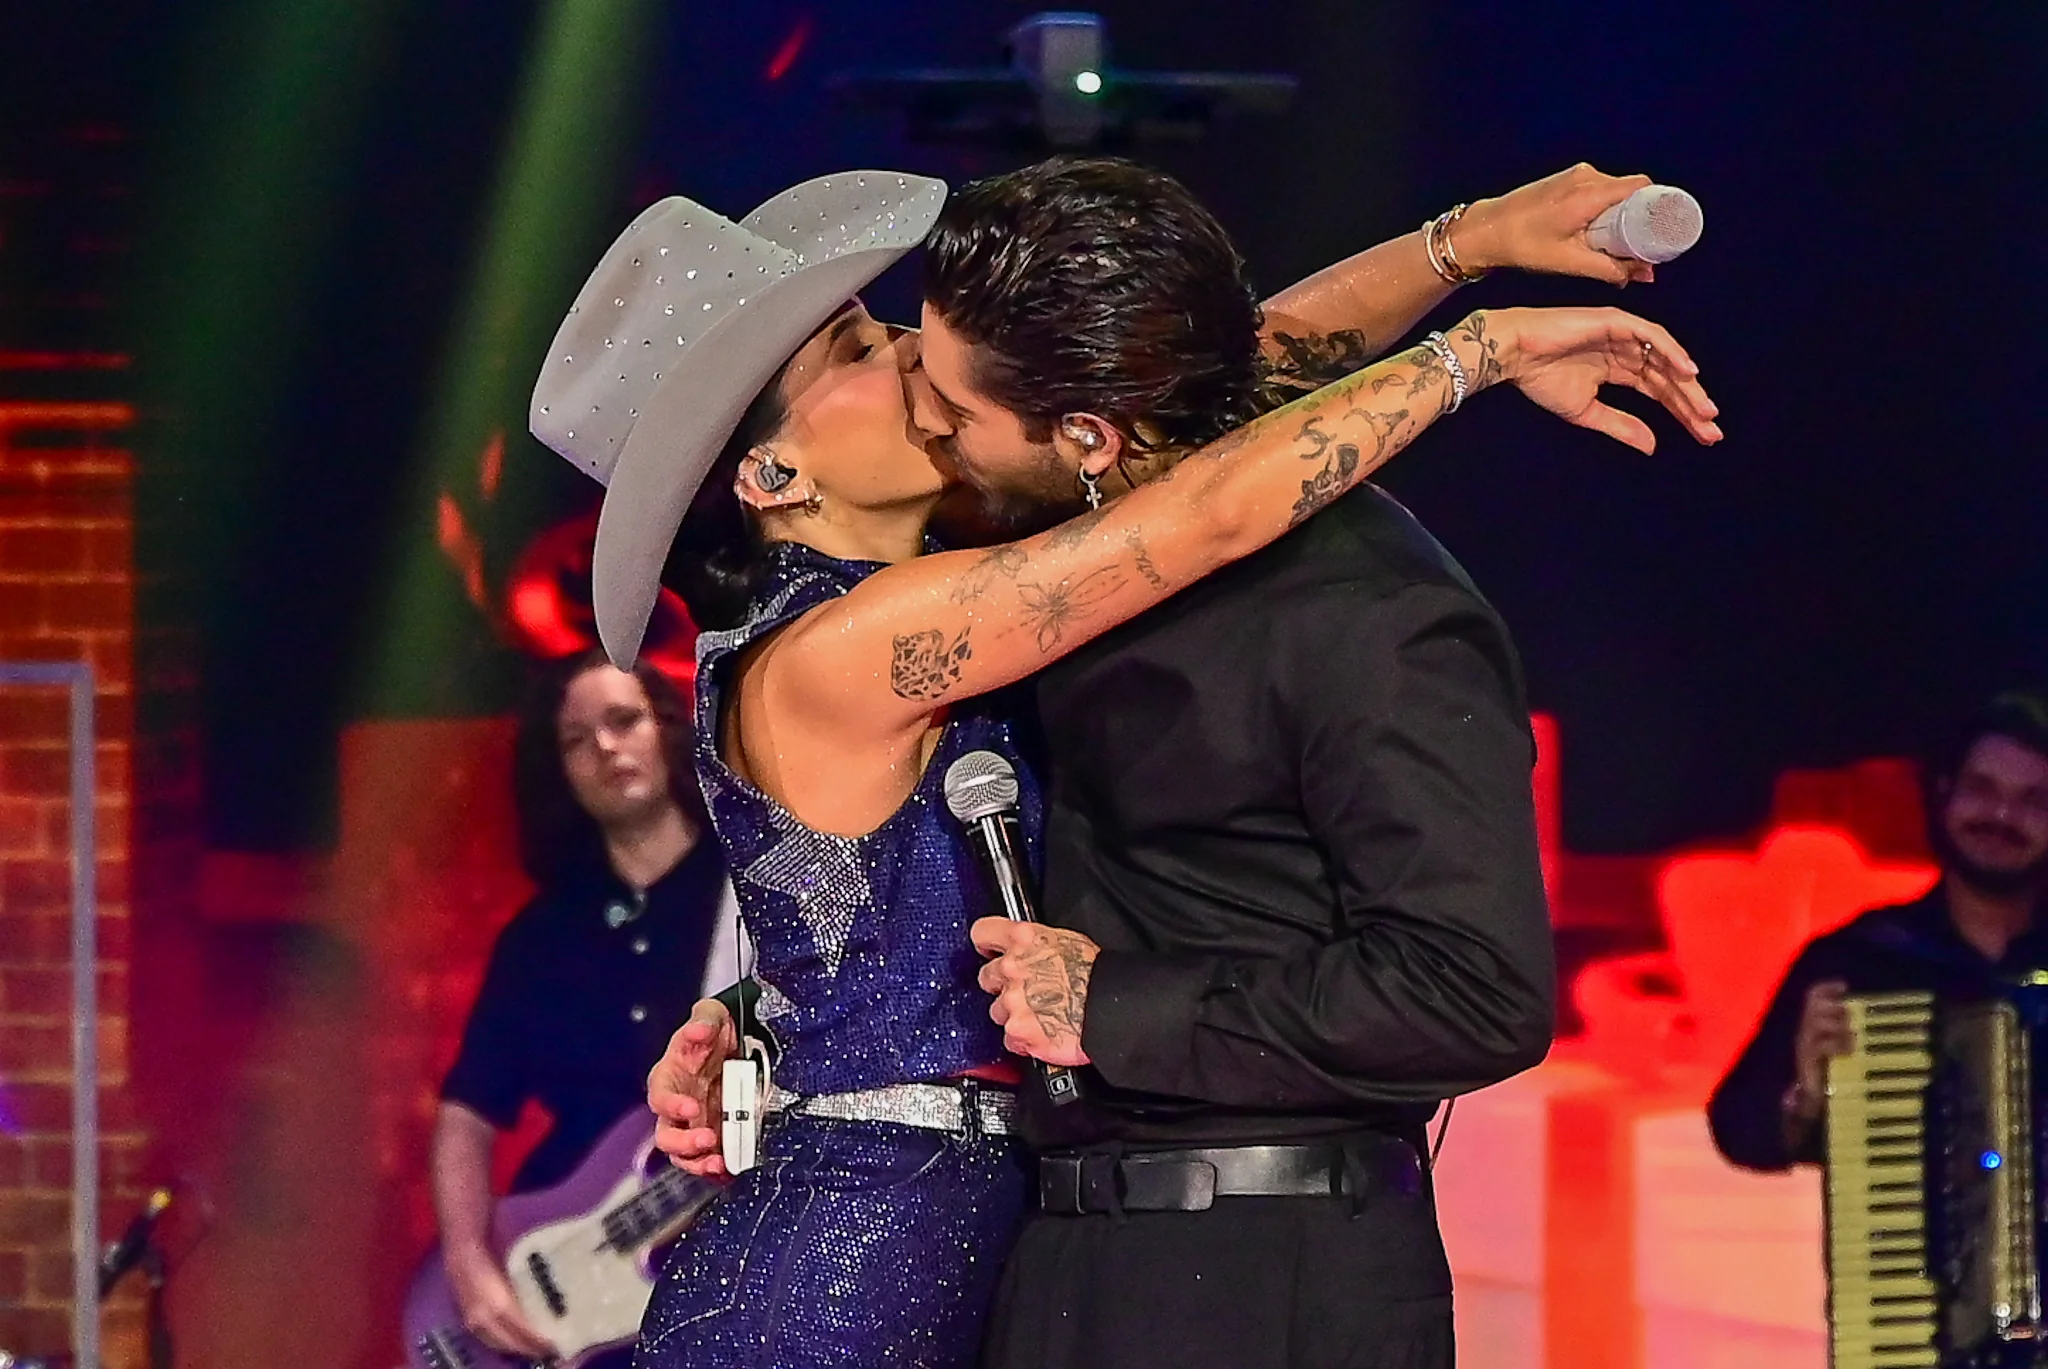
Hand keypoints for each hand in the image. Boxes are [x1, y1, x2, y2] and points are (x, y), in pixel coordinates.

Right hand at [446, 1246, 557, 1359]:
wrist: (461, 1253)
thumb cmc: (493, 1256)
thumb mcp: (515, 1272)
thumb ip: (527, 1291)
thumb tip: (547, 1306)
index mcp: (499, 1304)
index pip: (522, 1329)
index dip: (537, 1340)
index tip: (555, 1345)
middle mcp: (485, 1318)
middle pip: (510, 1342)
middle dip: (529, 1349)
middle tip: (549, 1351)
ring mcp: (474, 1323)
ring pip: (498, 1345)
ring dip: (516, 1349)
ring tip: (534, 1349)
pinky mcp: (468, 1323)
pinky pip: (488, 1340)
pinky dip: (503, 1345)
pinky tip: (514, 1343)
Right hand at [647, 998, 738, 1180]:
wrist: (736, 1042)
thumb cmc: (713, 1031)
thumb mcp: (709, 1016)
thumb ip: (704, 1021)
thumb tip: (700, 1029)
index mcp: (669, 1078)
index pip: (660, 1097)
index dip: (671, 1106)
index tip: (691, 1108)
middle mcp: (676, 1107)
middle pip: (666, 1136)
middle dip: (684, 1143)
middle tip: (708, 1139)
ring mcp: (693, 1126)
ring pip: (683, 1156)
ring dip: (699, 1163)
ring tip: (720, 1163)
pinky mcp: (712, 1138)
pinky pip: (707, 1161)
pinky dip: (717, 1172)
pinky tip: (731, 1171)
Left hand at [971, 918, 1098, 1067]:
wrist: (1110, 1009)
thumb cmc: (1096, 975)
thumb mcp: (1066, 941)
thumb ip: (1037, 945)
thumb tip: (1029, 950)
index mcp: (1024, 939)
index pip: (983, 932)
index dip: (986, 944)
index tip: (990, 951)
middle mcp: (1012, 968)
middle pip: (987, 976)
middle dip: (1002, 985)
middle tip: (1025, 990)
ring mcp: (1013, 1001)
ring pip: (997, 1010)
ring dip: (1014, 1014)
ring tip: (1041, 1014)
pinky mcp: (1018, 1031)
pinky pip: (1010, 1038)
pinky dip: (1024, 1039)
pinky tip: (1043, 1032)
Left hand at [1457, 163, 1658, 285]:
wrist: (1485, 230)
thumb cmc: (1521, 244)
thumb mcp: (1570, 262)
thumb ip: (1610, 269)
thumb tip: (1644, 275)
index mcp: (1589, 193)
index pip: (1642, 187)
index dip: (1659, 205)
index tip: (1665, 228)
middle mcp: (1585, 177)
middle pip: (1631, 190)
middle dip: (1641, 217)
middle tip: (1642, 245)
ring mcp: (1574, 175)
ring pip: (1614, 191)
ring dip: (1620, 215)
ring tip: (1616, 244)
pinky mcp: (1565, 180)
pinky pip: (1598, 191)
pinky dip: (1604, 210)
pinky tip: (1597, 233)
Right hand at [1462, 306, 1722, 452]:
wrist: (1513, 354)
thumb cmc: (1540, 378)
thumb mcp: (1586, 411)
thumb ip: (1620, 425)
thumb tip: (1652, 447)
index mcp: (1619, 369)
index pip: (1659, 392)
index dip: (1681, 413)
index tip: (1703, 435)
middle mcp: (1627, 351)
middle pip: (1668, 378)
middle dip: (1691, 404)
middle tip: (1711, 429)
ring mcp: (1624, 335)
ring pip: (1665, 359)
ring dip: (1686, 384)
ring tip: (1704, 409)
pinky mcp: (1616, 321)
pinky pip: (1652, 336)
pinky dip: (1671, 352)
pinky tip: (1687, 372)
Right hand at [1791, 979, 1853, 1115]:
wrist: (1814, 1096)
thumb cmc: (1833, 1070)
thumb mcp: (1841, 1047)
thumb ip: (1850, 1033)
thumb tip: (1872, 1022)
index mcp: (1813, 1024)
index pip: (1813, 996)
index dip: (1827, 988)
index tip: (1844, 986)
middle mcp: (1806, 1030)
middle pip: (1813, 1005)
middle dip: (1833, 1007)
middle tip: (1848, 1017)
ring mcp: (1804, 1044)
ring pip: (1815, 1021)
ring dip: (1836, 1025)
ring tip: (1851, 1035)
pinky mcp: (1807, 1059)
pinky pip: (1820, 1044)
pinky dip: (1836, 1044)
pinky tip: (1848, 1049)